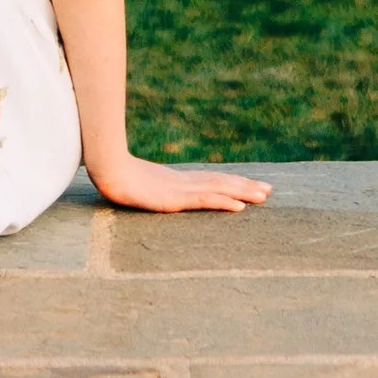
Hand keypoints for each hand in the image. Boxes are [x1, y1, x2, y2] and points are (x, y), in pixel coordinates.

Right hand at [89, 152, 270, 215]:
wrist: (108, 170)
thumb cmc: (118, 177)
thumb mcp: (140, 187)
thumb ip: (151, 189)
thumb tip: (154, 191)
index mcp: (178, 181)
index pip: (213, 181)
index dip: (233, 183)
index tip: (252, 185)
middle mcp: (184, 183)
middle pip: (222, 183)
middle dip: (246, 187)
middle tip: (269, 190)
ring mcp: (181, 189)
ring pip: (219, 189)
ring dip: (243, 192)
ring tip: (264, 196)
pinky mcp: (176, 198)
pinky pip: (205, 200)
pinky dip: (225, 202)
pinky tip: (239, 207)